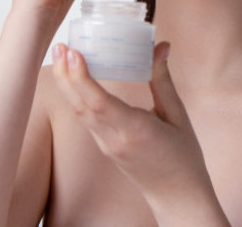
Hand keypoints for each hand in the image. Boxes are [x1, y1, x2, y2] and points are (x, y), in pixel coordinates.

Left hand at [52, 42, 229, 224]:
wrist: (177, 195)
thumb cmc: (183, 157)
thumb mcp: (178, 115)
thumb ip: (163, 81)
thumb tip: (161, 46)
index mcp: (134, 131)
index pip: (99, 103)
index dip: (82, 77)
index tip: (73, 53)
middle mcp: (114, 139)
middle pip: (80, 105)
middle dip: (65, 75)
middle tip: (59, 46)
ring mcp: (106, 145)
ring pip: (79, 113)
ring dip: (67, 84)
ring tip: (61, 57)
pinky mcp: (105, 146)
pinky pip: (86, 119)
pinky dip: (77, 96)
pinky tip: (75, 79)